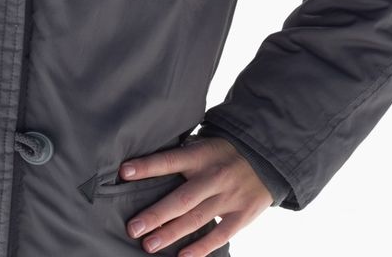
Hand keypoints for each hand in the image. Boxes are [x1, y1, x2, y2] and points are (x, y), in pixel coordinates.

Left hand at [119, 135, 272, 255]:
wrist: (267, 156)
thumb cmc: (224, 153)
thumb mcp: (205, 145)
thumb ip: (183, 159)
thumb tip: (146, 171)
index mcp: (202, 155)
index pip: (170, 160)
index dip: (147, 166)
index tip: (124, 172)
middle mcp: (214, 176)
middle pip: (182, 198)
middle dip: (156, 214)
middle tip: (133, 227)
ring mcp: (229, 196)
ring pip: (196, 219)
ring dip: (171, 234)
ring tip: (148, 245)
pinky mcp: (242, 214)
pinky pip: (220, 234)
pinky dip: (201, 247)